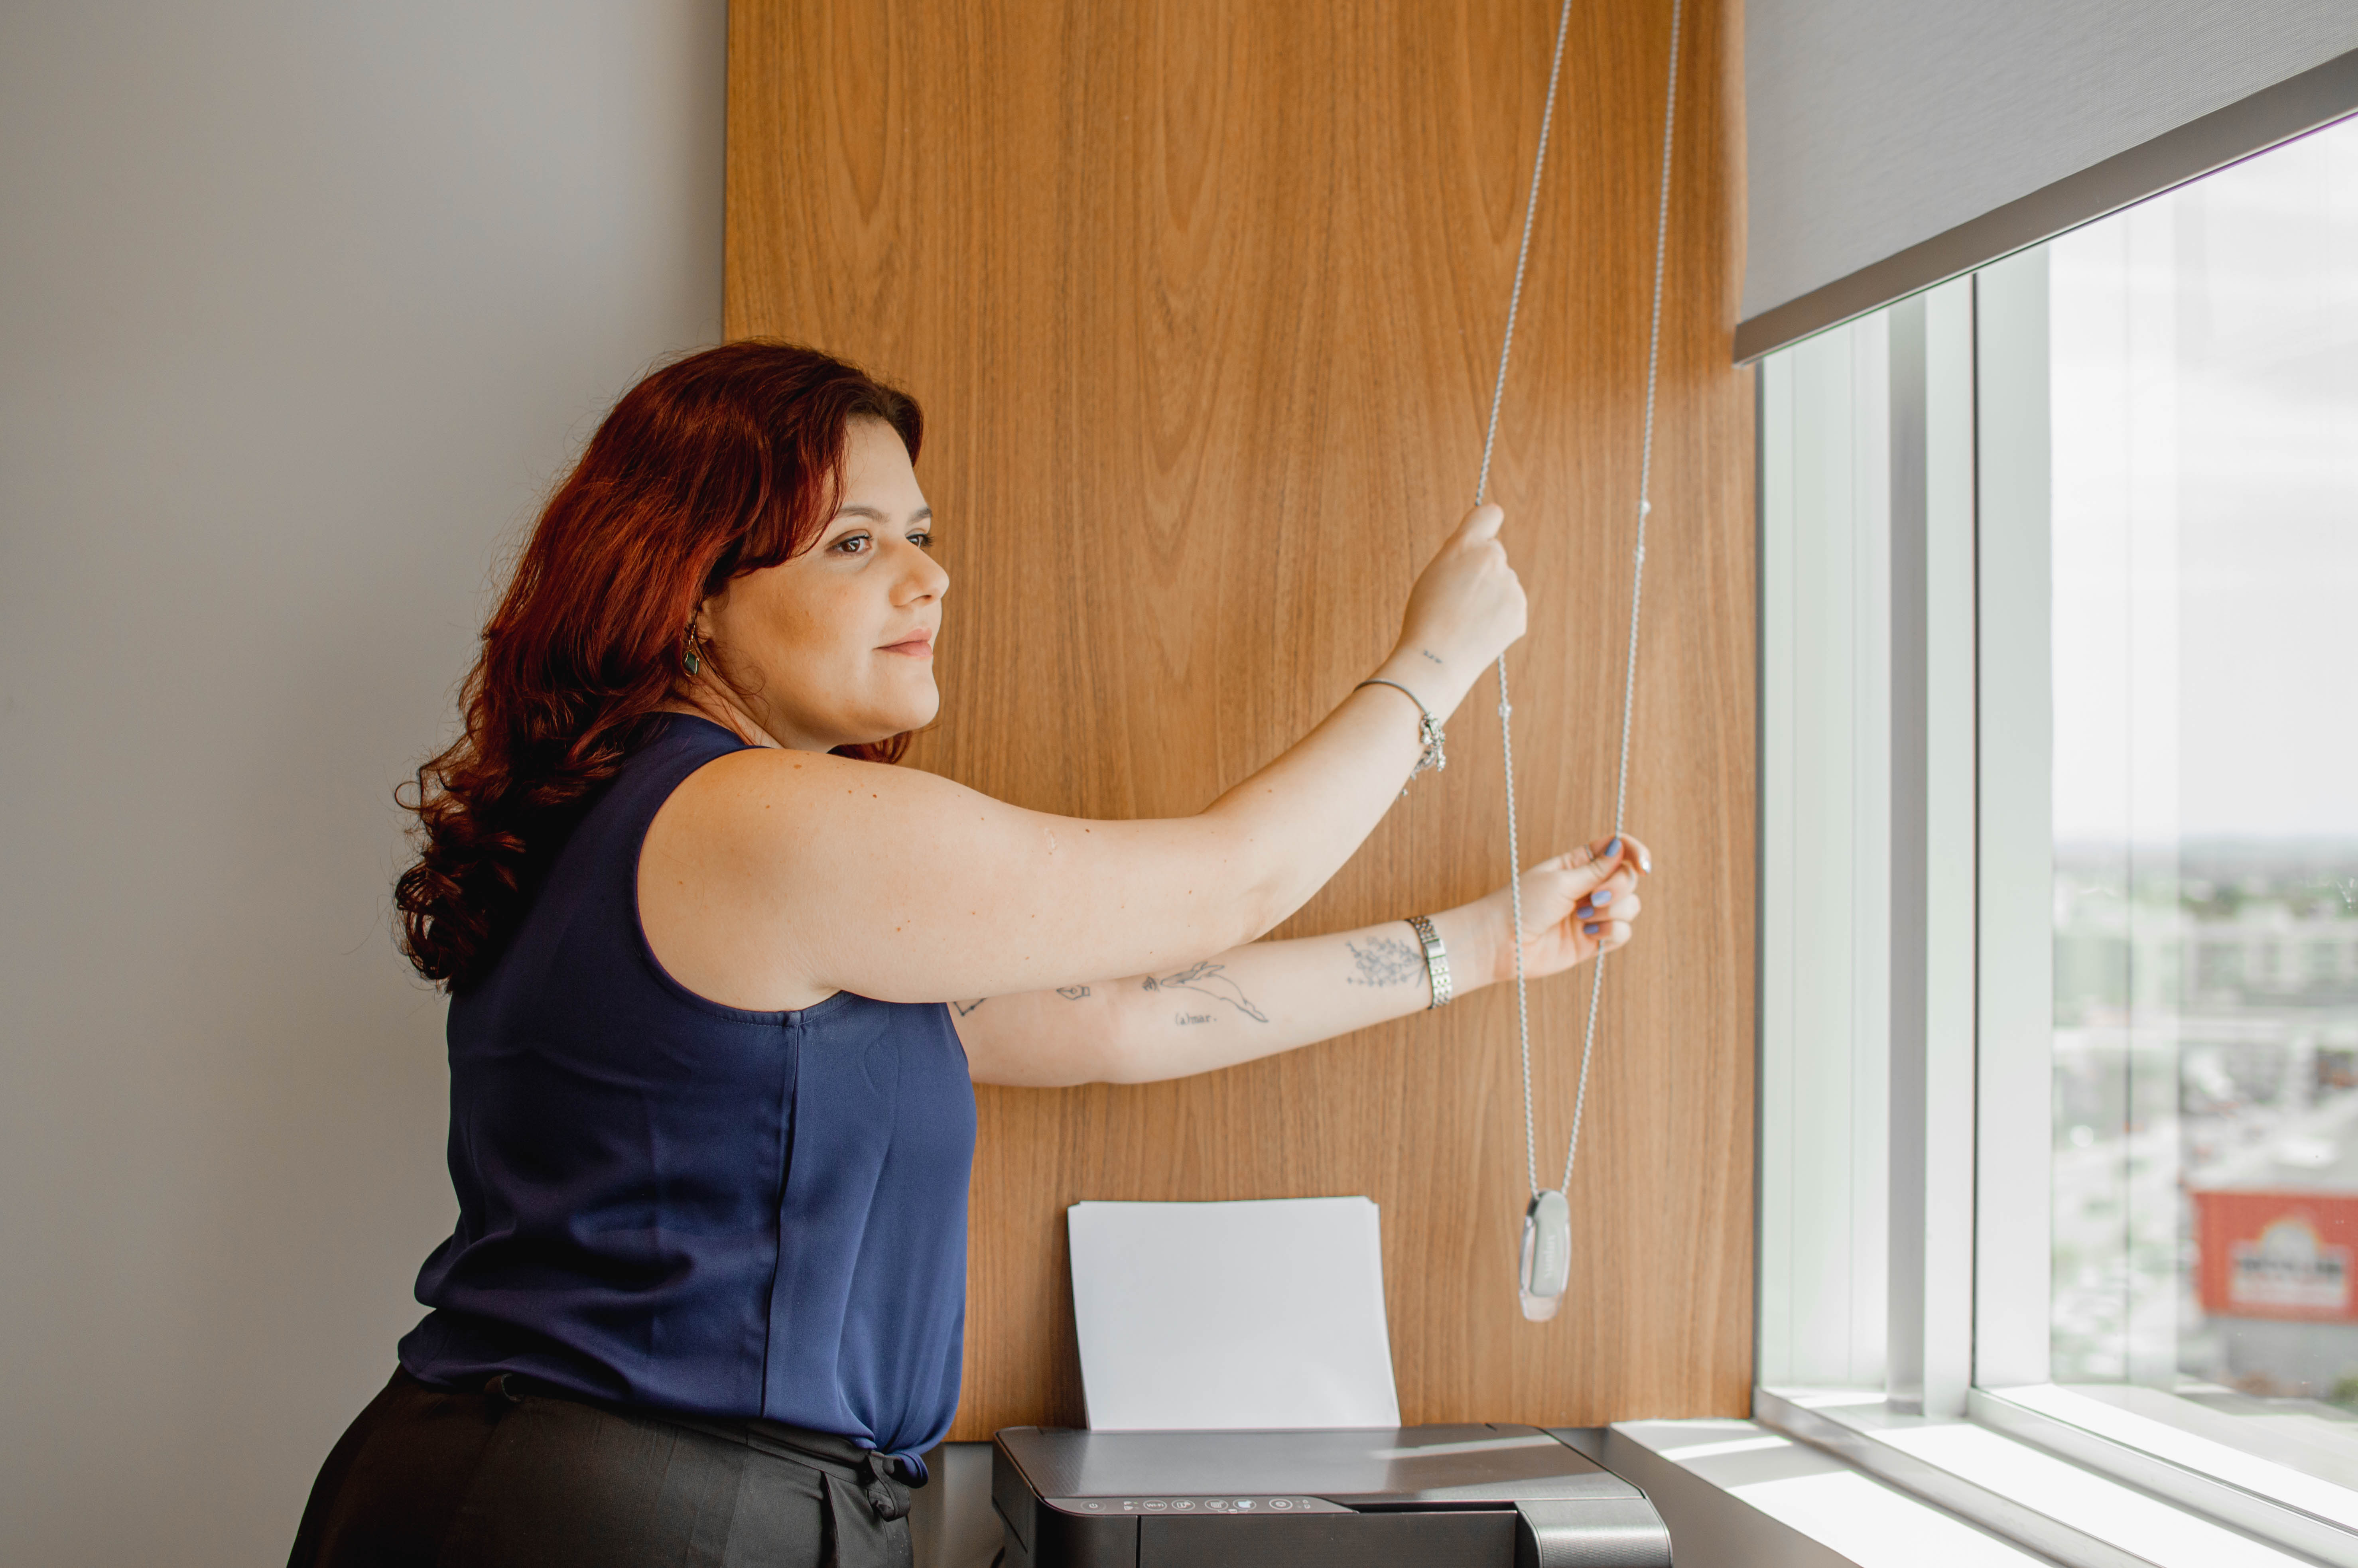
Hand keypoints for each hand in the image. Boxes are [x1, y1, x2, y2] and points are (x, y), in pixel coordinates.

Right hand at [1385, 503, 1526, 709]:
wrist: (1435, 661)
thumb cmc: (1426, 618)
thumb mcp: (1434, 573)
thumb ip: (1460, 553)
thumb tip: (1484, 548)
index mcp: (1466, 545)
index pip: (1490, 514)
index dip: (1485, 524)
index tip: (1483, 533)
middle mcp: (1493, 559)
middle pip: (1494, 555)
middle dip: (1482, 569)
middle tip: (1459, 596)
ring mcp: (1510, 587)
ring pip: (1503, 583)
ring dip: (1490, 595)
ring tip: (1465, 619)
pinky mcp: (1520, 612)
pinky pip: (1510, 607)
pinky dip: (1498, 617)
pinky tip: (1478, 631)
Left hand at [1457, 833, 1650, 986]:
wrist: (1503, 943)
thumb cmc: (1523, 904)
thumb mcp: (1560, 881)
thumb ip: (1595, 869)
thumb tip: (1621, 846)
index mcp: (1578, 863)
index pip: (1617, 848)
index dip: (1635, 852)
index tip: (1643, 864)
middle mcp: (1589, 886)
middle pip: (1628, 878)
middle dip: (1619, 887)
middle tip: (1594, 897)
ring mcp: (1593, 913)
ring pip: (1630, 906)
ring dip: (1613, 911)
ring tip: (1582, 918)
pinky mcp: (1595, 939)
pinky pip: (1623, 932)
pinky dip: (1611, 932)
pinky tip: (1588, 934)